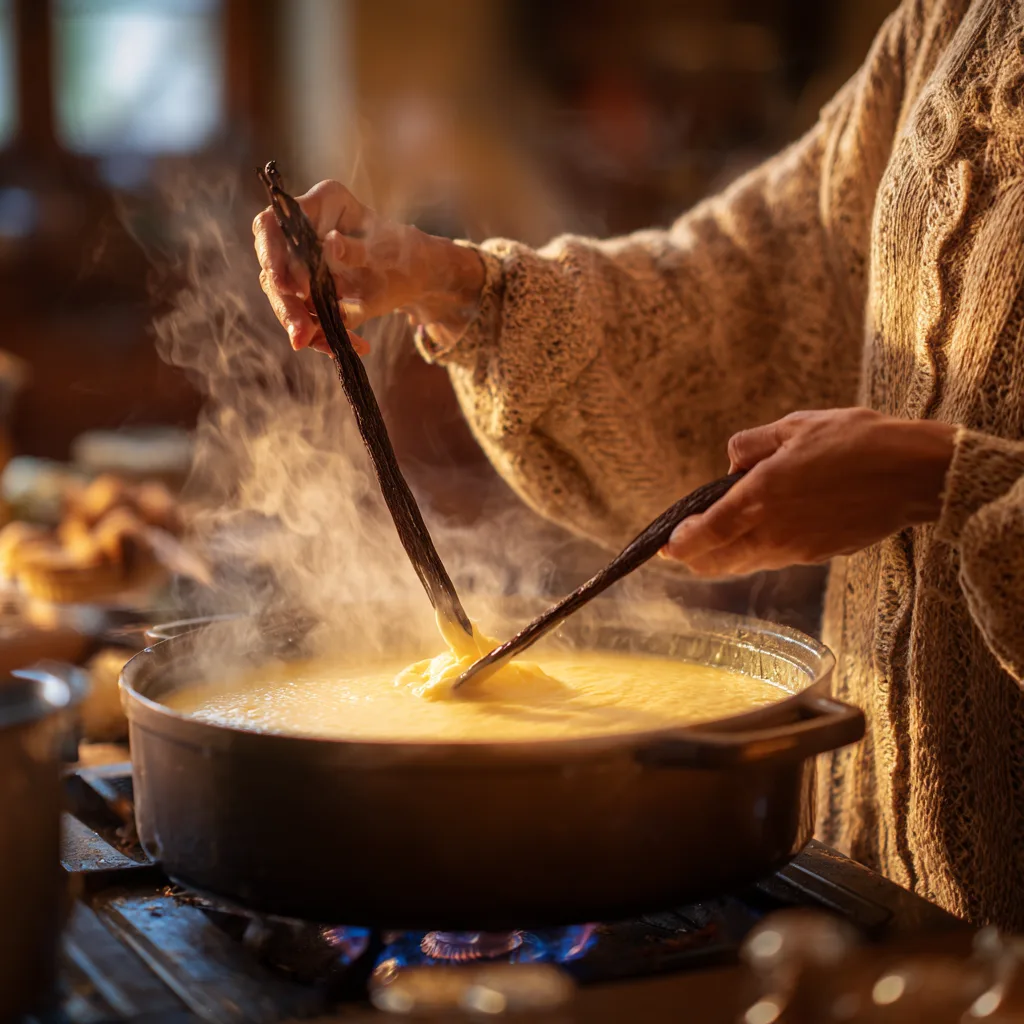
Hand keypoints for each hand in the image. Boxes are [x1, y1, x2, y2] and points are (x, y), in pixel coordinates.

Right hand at [252, 179, 483, 354]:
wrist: (418, 277)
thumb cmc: (404, 251)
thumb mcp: (387, 249)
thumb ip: (357, 248)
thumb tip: (330, 244)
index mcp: (321, 205)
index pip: (273, 223)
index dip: (272, 254)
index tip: (289, 286)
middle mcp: (303, 233)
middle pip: (275, 267)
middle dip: (286, 305)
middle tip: (301, 334)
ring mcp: (302, 265)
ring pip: (285, 298)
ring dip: (303, 326)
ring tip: (330, 345)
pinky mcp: (310, 294)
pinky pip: (307, 318)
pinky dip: (326, 337)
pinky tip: (356, 346)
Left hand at [662, 408, 954, 576]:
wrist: (912, 474)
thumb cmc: (855, 442)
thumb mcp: (795, 427)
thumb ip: (752, 445)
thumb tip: (732, 464)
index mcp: (760, 498)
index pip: (705, 533)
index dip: (681, 543)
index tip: (667, 543)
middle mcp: (772, 531)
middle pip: (718, 561)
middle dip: (693, 558)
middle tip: (680, 550)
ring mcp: (796, 549)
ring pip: (744, 566)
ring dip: (721, 560)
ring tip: (709, 547)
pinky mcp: (817, 555)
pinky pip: (772, 561)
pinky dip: (753, 556)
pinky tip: (754, 540)